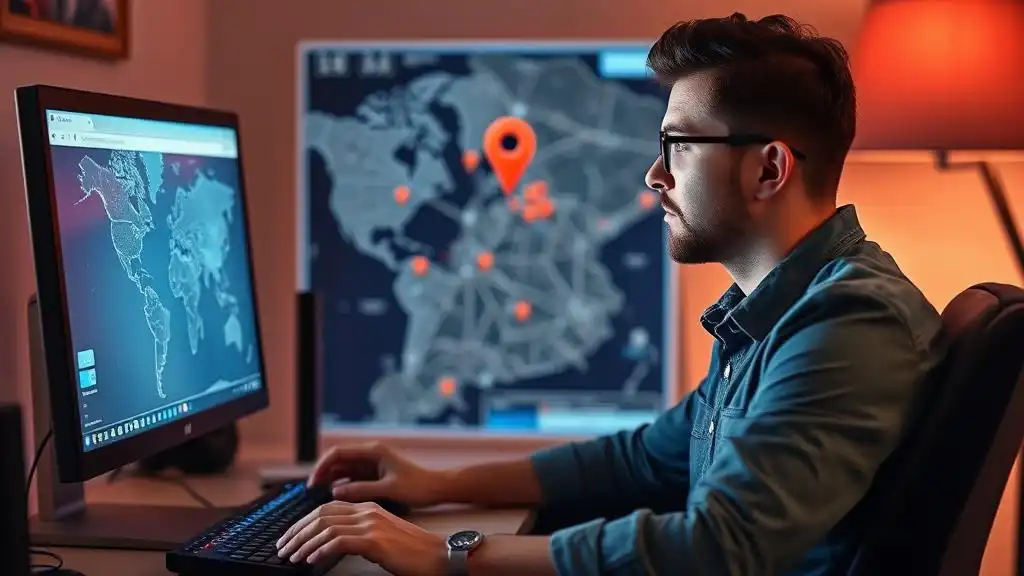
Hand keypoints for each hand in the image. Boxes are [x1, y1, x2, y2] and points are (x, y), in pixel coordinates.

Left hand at [275, 500, 446, 575]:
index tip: (290, 538)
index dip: (303, 523)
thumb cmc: (413, 552)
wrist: (439, 555)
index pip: (326, 509)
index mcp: (369, 508)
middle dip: (297, 532)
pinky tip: (312, 561)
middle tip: (284, 547)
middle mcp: (368, 511)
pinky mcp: (374, 540)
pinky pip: (338, 542)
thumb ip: (359, 534)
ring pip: (326, 527)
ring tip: (293, 557)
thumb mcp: (382, 537)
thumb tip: (331, 544)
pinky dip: (321, 551)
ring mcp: (371, 524)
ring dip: (304, 543)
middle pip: (321, 515)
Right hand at [309, 442, 446, 506]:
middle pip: (338, 460)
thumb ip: (361, 490)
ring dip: (331, 481)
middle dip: (323, 474)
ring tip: (319, 497)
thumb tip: (335, 493)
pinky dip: (342, 486)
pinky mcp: (375, 474)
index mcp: (373, 451)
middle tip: (311, 493)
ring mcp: (372, 464)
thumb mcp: (389, 489)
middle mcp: (370, 454)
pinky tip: (335, 498)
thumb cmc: (418, 486)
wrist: (438, 488)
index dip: (322, 467)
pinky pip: (352, 477)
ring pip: (344, 470)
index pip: (338, 453)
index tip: (312, 483)